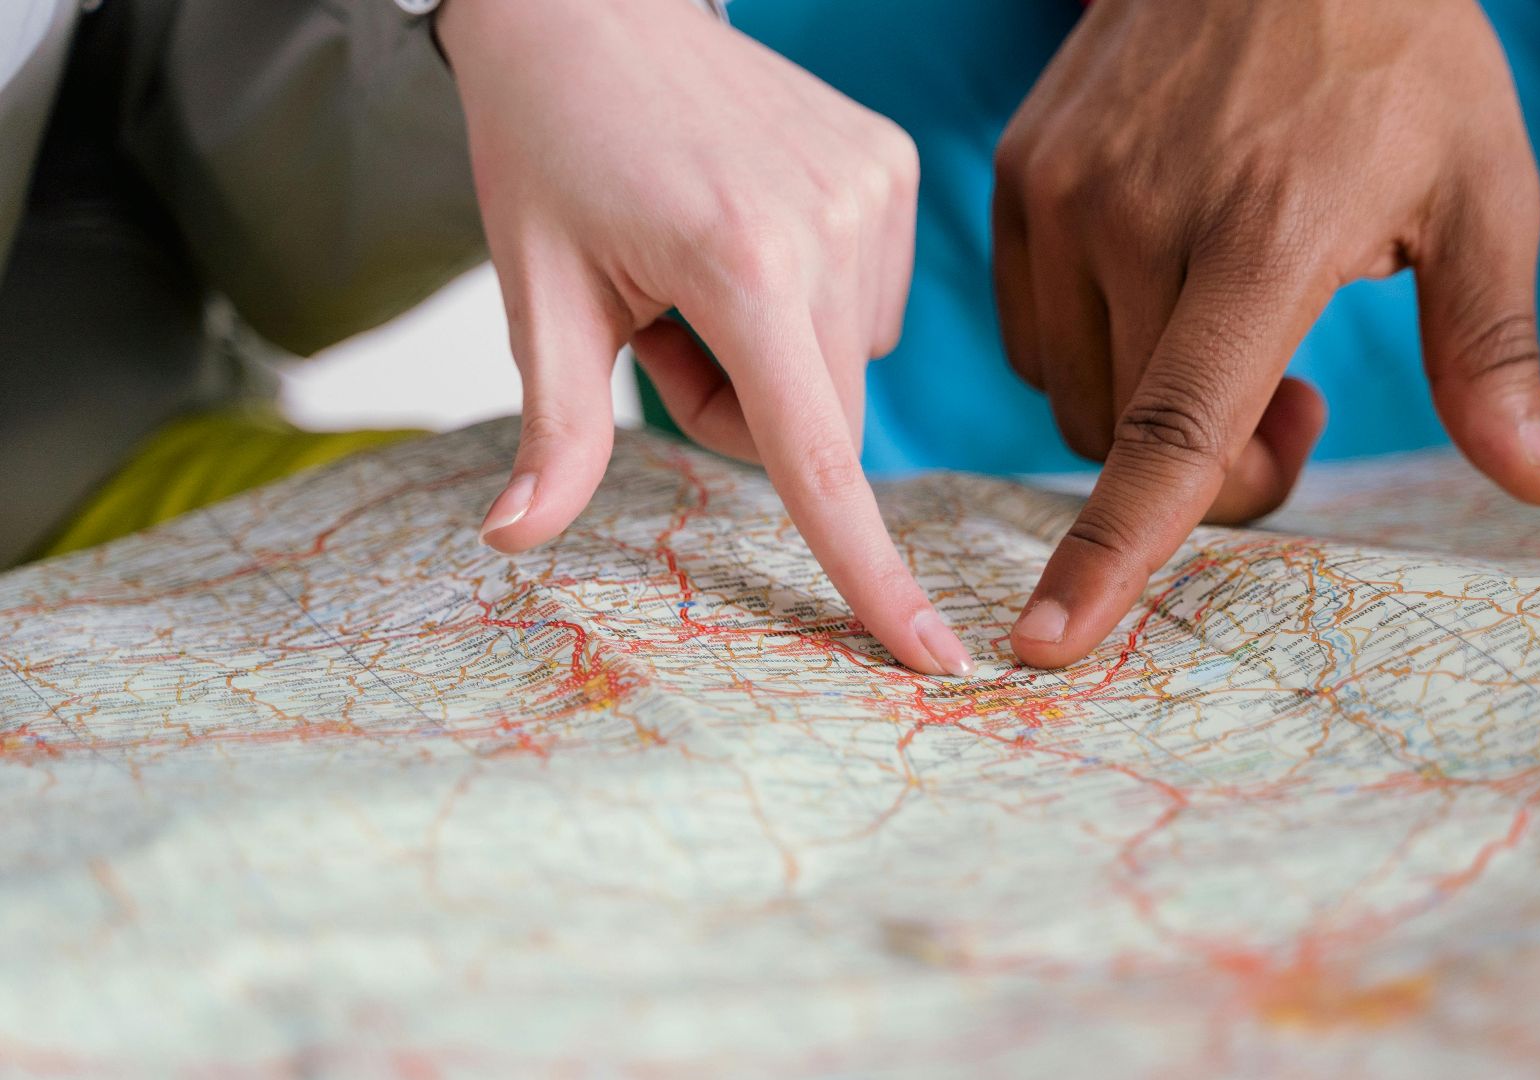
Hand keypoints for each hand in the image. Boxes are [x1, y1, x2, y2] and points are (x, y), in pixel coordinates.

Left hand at [439, 0, 972, 674]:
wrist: (591, 2)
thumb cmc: (548, 145)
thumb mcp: (538, 290)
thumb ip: (554, 429)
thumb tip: (512, 541)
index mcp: (742, 265)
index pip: (817, 458)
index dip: (871, 574)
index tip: (937, 660)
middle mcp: (832, 227)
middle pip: (821, 425)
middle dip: (742, 414)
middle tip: (660, 327)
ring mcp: (875, 190)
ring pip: (845, 368)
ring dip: (775, 358)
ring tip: (697, 266)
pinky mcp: (892, 166)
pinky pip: (865, 303)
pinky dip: (808, 301)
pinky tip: (749, 230)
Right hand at [992, 0, 1539, 667]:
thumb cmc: (1398, 53)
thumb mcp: (1482, 189)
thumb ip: (1490, 351)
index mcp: (1262, 236)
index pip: (1172, 432)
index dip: (1115, 552)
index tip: (1051, 644)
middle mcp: (1138, 218)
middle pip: (1130, 440)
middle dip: (1219, 463)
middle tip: (1302, 394)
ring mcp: (1064, 192)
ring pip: (1072, 394)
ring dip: (1146, 409)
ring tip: (1231, 319)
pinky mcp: (1022, 175)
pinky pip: (1032, 329)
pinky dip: (1095, 349)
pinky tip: (1168, 283)